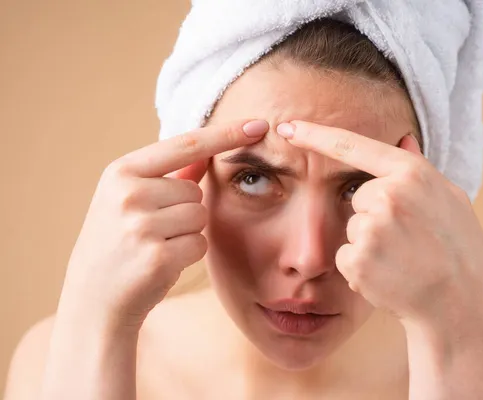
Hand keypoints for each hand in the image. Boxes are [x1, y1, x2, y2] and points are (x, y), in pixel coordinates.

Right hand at [57, 119, 268, 332]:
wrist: (93, 297)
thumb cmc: (117, 242)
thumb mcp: (130, 199)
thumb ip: (169, 175)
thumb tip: (206, 152)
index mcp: (121, 171)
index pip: (187, 144)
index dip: (226, 134)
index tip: (259, 124)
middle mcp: (129, 193)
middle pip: (196, 190)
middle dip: (185, 210)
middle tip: (152, 231)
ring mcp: (141, 225)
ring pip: (200, 216)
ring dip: (187, 233)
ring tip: (155, 245)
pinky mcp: (158, 257)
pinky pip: (200, 244)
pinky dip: (188, 254)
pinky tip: (160, 263)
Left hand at [276, 120, 482, 327]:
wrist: (459, 303)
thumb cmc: (459, 248)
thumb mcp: (450, 197)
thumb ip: (420, 167)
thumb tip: (402, 139)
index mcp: (411, 173)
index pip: (353, 146)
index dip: (316, 134)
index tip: (287, 126)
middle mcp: (388, 195)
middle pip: (358, 196)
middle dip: (375, 215)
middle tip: (408, 239)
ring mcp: (371, 228)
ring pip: (352, 227)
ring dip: (369, 243)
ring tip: (403, 258)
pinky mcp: (357, 260)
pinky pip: (346, 255)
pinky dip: (362, 267)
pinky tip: (390, 275)